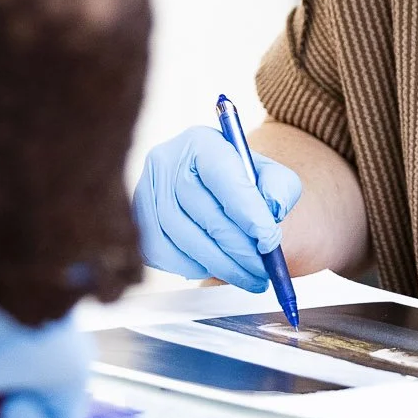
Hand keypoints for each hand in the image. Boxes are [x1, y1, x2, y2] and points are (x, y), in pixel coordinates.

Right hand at [134, 125, 302, 291]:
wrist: (211, 186)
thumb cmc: (242, 182)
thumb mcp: (269, 175)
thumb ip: (279, 188)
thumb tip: (270, 212)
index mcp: (201, 141)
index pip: (223, 176)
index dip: (247, 212)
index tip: (270, 242)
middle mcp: (166, 160)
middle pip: (202, 211)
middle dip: (238, 248)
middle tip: (264, 271)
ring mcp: (145, 190)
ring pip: (183, 236)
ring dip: (220, 265)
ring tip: (249, 276)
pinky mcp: (138, 220)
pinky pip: (164, 253)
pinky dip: (194, 266)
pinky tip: (218, 268)